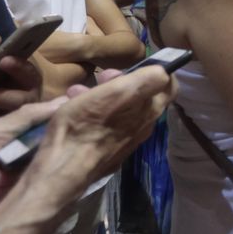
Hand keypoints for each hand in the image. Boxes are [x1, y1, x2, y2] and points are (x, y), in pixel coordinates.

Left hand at [0, 99, 64, 233]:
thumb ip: (26, 117)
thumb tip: (68, 99)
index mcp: (18, 143)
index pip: (50, 135)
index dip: (59, 134)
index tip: (71, 131)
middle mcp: (22, 164)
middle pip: (47, 160)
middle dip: (32, 161)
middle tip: (12, 162)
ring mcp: (17, 187)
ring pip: (34, 181)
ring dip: (11, 180)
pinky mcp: (11, 209)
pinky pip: (20, 201)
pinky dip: (0, 196)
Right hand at [25, 67, 177, 213]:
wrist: (63, 168)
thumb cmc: (87, 126)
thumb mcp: (117, 93)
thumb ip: (145, 80)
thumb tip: (164, 70)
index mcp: (150, 111)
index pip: (169, 86)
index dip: (157, 70)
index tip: (135, 65)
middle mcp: (143, 126)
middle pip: (141, 94)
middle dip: (121, 80)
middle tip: (101, 77)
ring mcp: (125, 138)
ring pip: (119, 107)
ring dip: (101, 93)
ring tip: (78, 91)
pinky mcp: (107, 147)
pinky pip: (106, 122)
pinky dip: (92, 110)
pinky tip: (72, 108)